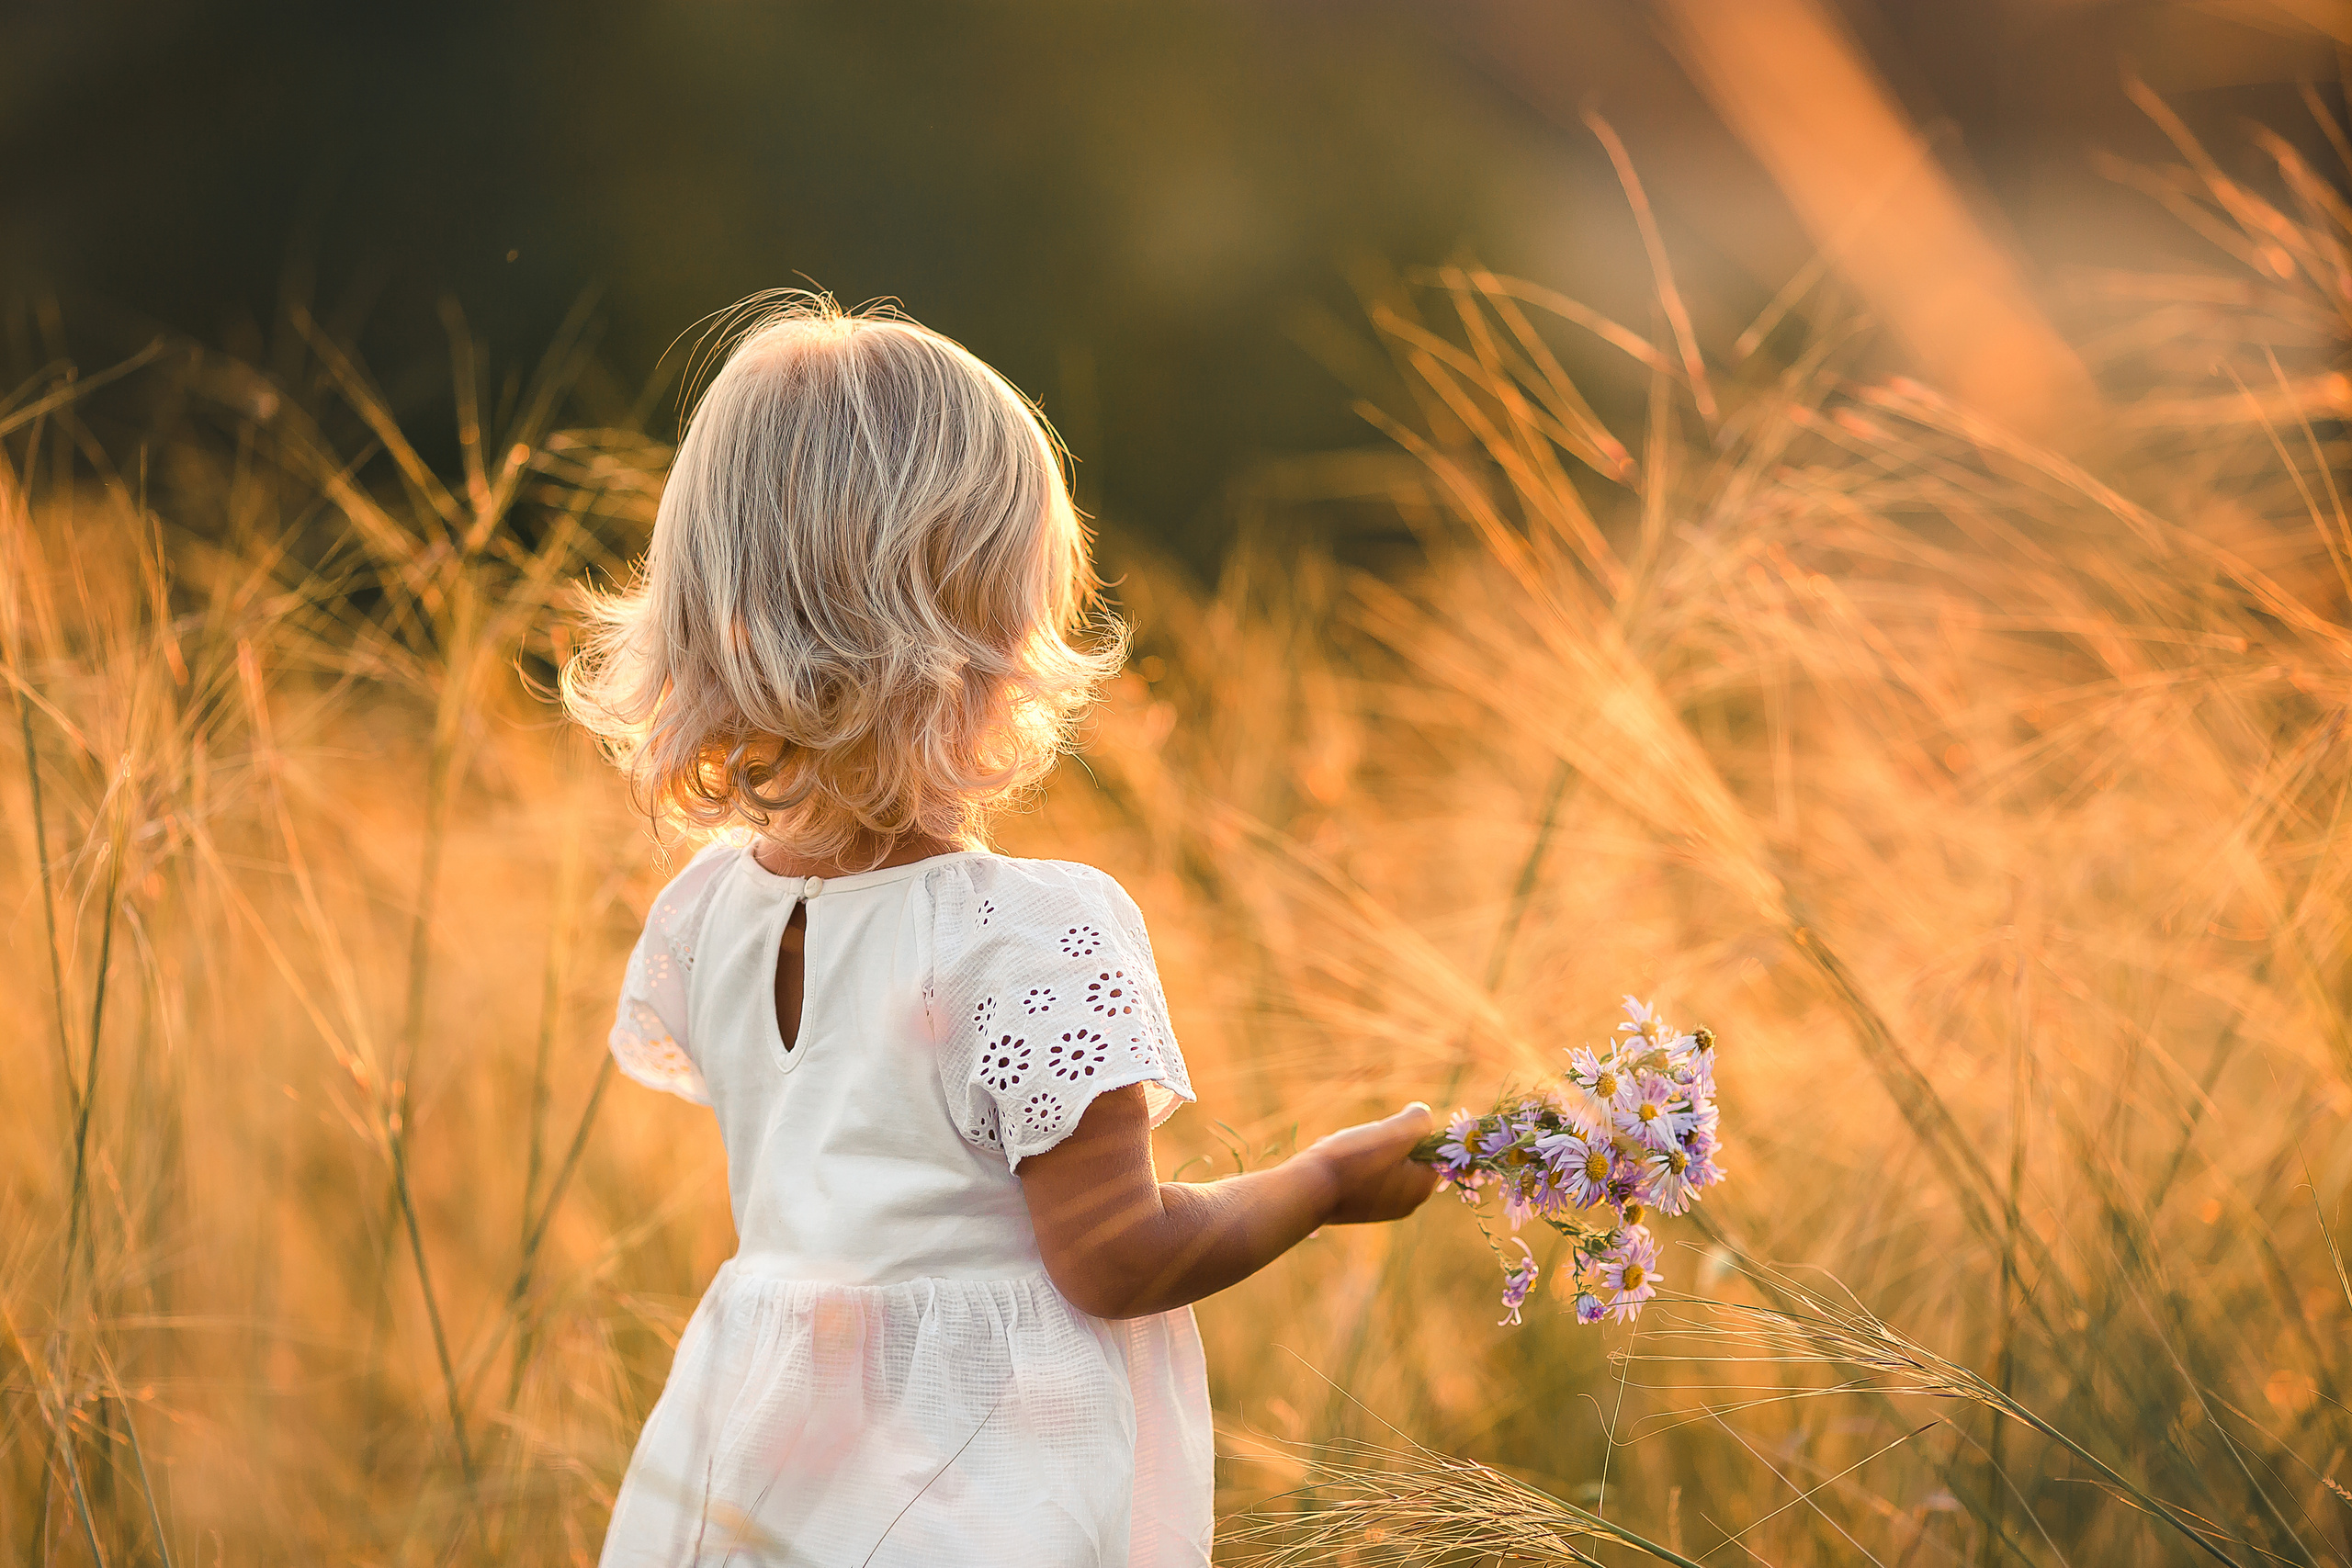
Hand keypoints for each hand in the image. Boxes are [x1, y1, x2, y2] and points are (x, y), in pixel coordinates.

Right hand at [1305, 1102, 1440, 1224]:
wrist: (1307, 1190)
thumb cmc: (1353, 1159)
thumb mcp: (1396, 1131)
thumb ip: (1419, 1119)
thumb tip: (1420, 1115)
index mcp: (1421, 1188)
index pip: (1429, 1147)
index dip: (1406, 1132)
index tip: (1382, 1134)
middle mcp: (1406, 1204)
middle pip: (1403, 1154)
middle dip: (1382, 1140)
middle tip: (1362, 1141)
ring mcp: (1381, 1209)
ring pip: (1381, 1162)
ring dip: (1364, 1148)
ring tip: (1343, 1149)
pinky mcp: (1359, 1209)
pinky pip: (1362, 1176)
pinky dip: (1350, 1164)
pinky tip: (1334, 1161)